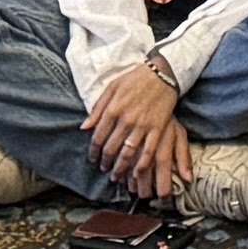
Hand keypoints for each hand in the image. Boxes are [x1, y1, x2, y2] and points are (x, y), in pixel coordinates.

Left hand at [87, 62, 192, 206]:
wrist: (163, 73)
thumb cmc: (135, 79)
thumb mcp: (112, 88)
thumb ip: (97, 108)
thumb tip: (84, 127)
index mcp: (113, 109)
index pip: (98, 137)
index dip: (93, 151)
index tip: (93, 158)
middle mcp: (126, 119)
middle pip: (111, 148)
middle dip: (105, 162)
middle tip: (104, 168)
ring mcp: (143, 125)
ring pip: (127, 153)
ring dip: (120, 168)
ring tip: (116, 175)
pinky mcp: (158, 128)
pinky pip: (148, 151)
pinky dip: (141, 165)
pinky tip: (135, 173)